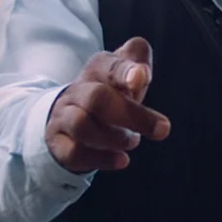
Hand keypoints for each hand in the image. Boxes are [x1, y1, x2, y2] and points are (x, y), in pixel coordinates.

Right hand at [45, 37, 171, 173]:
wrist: (68, 119)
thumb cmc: (109, 95)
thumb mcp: (124, 75)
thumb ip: (136, 61)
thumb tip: (142, 70)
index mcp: (96, 70)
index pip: (108, 65)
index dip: (125, 71)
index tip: (142, 78)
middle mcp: (76, 92)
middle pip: (97, 98)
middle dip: (133, 115)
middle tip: (162, 129)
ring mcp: (63, 118)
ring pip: (81, 125)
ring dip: (114, 137)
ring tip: (133, 141)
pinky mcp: (58, 145)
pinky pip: (74, 153)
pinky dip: (102, 159)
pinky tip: (122, 160)